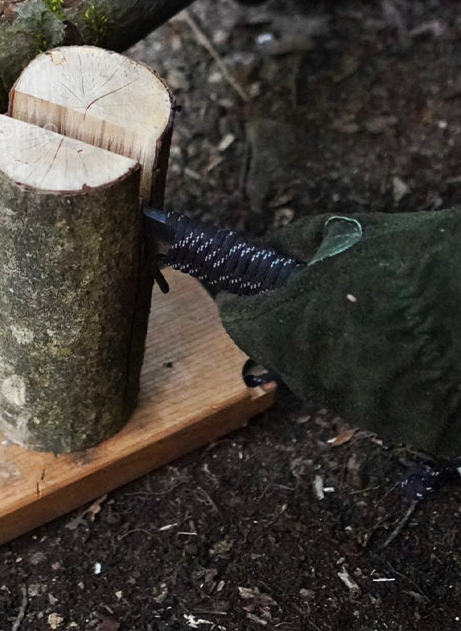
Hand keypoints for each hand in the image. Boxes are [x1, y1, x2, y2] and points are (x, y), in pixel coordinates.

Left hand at [216, 209, 460, 458]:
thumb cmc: (421, 263)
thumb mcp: (351, 235)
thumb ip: (299, 243)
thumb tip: (273, 246)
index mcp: (291, 324)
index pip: (240, 323)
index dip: (240, 303)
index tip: (242, 292)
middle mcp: (313, 374)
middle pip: (278, 353)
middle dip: (285, 326)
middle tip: (312, 297)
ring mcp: (354, 406)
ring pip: (321, 377)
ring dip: (329, 350)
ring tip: (365, 319)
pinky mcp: (394, 428)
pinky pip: (365, 397)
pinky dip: (369, 373)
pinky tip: (394, 347)